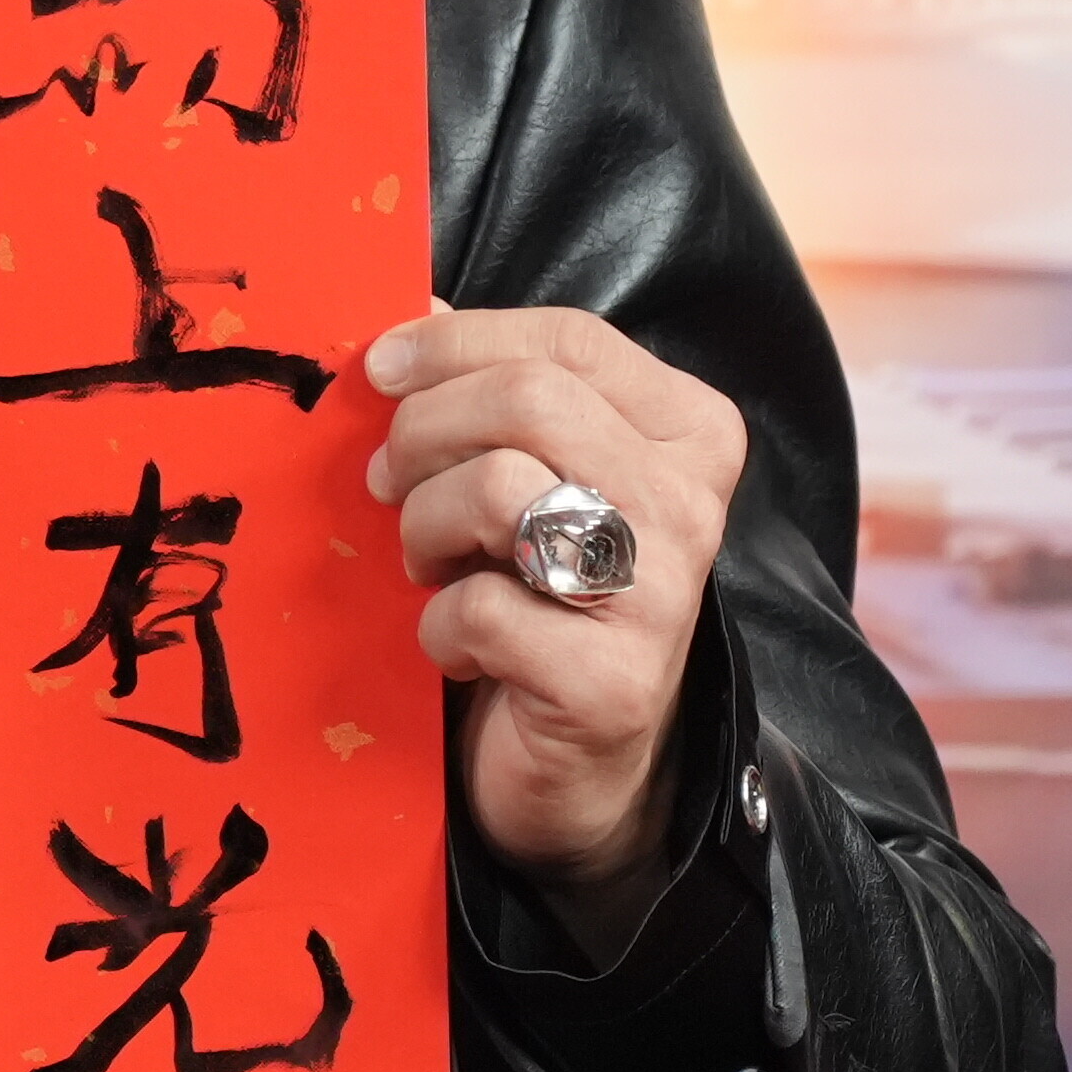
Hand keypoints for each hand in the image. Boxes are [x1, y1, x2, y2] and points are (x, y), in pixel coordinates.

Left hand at [362, 304, 743, 950]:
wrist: (580, 769)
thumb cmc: (541, 601)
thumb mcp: (526, 476)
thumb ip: (489, 389)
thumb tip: (411, 301)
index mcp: (690, 432)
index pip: (569, 341)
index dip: (454, 342)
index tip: (379, 370)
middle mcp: (693, 503)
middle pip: (526, 402)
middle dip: (424, 433)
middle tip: (385, 482)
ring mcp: (663, 595)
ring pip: (498, 491)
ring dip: (425, 530)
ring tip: (428, 567)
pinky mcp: (614, 683)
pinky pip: (479, 610)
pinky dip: (438, 628)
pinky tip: (460, 649)